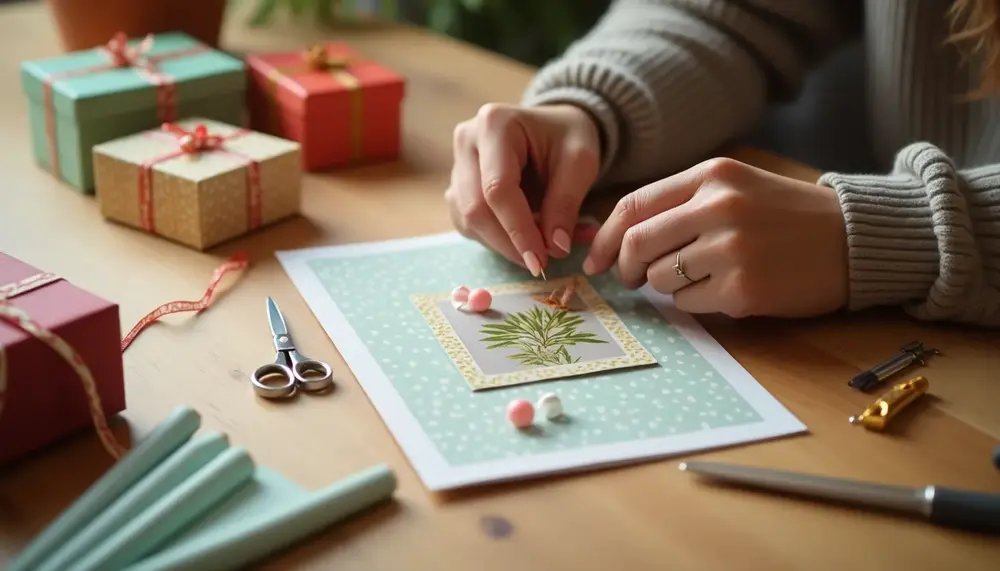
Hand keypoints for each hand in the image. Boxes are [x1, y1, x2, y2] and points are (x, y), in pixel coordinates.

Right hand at [445, 103, 600, 275]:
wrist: (555, 127)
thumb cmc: (568, 137)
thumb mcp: (581, 162)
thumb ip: (565, 203)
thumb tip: (555, 248)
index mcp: (494, 125)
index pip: (497, 189)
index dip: (518, 230)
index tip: (541, 261)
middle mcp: (466, 142)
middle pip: (476, 208)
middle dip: (508, 243)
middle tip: (541, 263)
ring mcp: (456, 165)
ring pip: (468, 221)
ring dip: (502, 244)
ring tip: (539, 247)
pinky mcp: (457, 187)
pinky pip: (468, 224)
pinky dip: (495, 239)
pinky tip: (523, 236)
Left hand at [584, 158, 848, 317]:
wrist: (854, 239)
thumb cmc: (787, 215)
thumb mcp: (736, 187)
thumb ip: (680, 203)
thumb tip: (614, 238)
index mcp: (713, 175)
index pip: (633, 205)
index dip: (606, 237)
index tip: (596, 259)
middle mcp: (720, 207)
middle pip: (637, 244)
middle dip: (626, 268)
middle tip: (632, 279)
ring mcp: (732, 250)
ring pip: (662, 278)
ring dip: (668, 285)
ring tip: (702, 276)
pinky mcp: (744, 289)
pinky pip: (690, 303)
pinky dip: (697, 302)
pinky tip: (728, 289)